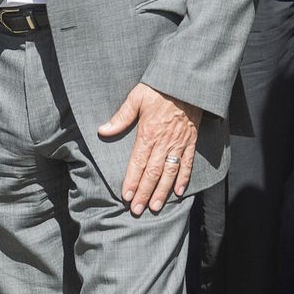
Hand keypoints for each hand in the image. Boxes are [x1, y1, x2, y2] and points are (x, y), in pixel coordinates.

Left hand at [97, 84, 201, 215]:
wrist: (186, 83)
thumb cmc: (158, 89)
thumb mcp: (136, 98)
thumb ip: (121, 117)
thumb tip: (103, 131)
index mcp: (148, 133)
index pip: (138, 163)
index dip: (132, 181)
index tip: (126, 196)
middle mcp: (164, 142)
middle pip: (153, 173)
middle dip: (144, 193)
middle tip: (137, 210)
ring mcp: (179, 144)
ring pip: (170, 173)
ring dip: (162, 192)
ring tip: (155, 207)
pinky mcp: (191, 142)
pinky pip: (187, 164)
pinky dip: (183, 179)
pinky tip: (177, 192)